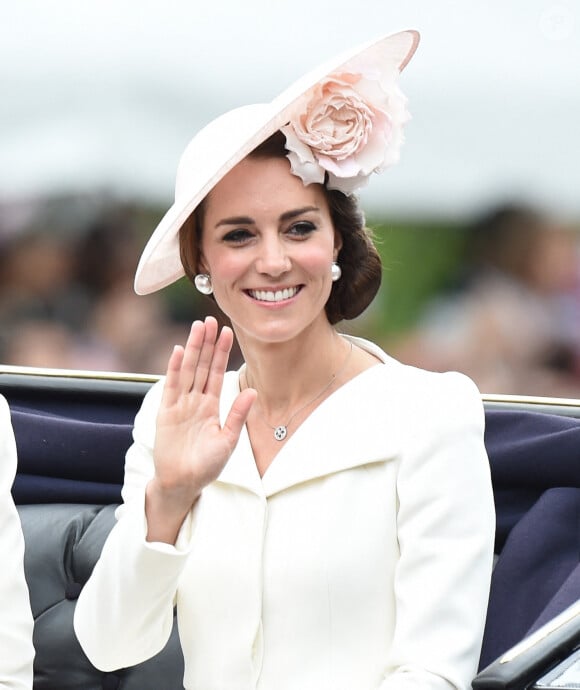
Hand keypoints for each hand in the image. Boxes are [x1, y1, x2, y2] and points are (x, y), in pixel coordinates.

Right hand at [145, 317, 255, 542]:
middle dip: (207, 343)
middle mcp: (195, 401)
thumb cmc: (207, 466)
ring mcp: (180, 405)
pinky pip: (171, 387)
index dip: (221, 352)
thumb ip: (238, 415)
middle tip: (210, 319)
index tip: (227, 331)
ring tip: (198, 327)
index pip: (217, 373)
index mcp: (211, 406)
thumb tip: (252, 391)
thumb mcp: (228, 440)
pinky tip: (178, 351)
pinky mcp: (166, 413)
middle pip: (201, 366)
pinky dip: (174, 369)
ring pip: (188, 371)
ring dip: (193, 349)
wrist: (183, 484)